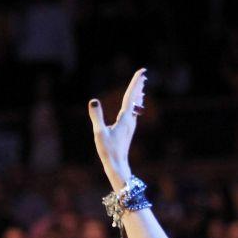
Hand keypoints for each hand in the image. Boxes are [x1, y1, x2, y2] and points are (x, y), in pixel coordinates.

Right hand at [89, 68, 146, 191]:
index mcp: (125, 118)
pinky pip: (133, 113)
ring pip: (136, 106)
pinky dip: (135, 105)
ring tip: (142, 88)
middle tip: (144, 75)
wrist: (117, 165)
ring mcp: (130, 126)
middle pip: (136, 99)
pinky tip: (134, 107)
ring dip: (138, 95)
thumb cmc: (108, 151)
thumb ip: (97, 116)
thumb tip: (93, 101)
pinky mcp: (127, 131)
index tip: (143, 71)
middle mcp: (130, 120)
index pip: (131, 96)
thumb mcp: (99, 133)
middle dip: (139, 86)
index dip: (136, 83)